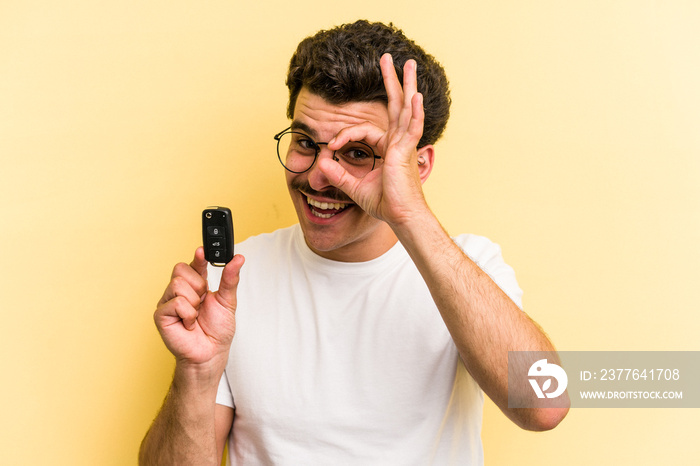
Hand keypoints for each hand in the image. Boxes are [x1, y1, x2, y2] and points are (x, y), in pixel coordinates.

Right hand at [154, 247, 244, 366]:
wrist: (211, 353)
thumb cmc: (217, 330)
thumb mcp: (228, 301)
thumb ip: (230, 278)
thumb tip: (239, 258)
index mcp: (195, 285)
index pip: (193, 264)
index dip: (198, 256)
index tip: (203, 251)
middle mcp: (179, 292)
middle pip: (181, 269)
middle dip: (198, 285)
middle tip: (203, 302)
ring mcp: (168, 302)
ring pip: (178, 284)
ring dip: (194, 302)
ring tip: (196, 315)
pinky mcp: (161, 315)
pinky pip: (176, 302)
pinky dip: (188, 314)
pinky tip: (189, 324)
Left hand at [319, 53, 430, 226]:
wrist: (400, 217)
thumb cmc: (385, 205)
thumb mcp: (355, 188)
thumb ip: (338, 175)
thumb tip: (320, 163)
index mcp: (388, 148)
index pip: (364, 130)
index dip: (344, 135)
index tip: (329, 148)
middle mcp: (398, 142)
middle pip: (396, 104)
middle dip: (392, 80)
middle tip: (388, 58)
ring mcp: (405, 144)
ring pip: (406, 108)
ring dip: (406, 84)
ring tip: (407, 63)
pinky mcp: (406, 151)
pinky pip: (412, 127)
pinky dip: (414, 111)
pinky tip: (414, 95)